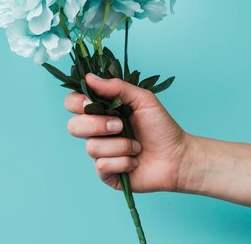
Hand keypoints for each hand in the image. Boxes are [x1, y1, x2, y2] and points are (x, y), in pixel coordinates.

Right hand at [64, 73, 190, 192]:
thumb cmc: (161, 127)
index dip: (77, 103)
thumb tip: (89, 77)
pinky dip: (123, 162)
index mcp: (101, 112)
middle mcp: (96, 132)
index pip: (72, 103)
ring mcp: (99, 153)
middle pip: (73, 127)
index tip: (91, 102)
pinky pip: (102, 166)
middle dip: (98, 125)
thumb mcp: (142, 99)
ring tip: (136, 147)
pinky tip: (134, 161)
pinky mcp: (105, 173)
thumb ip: (116, 87)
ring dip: (120, 146)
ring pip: (91, 148)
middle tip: (120, 126)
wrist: (178, 157)